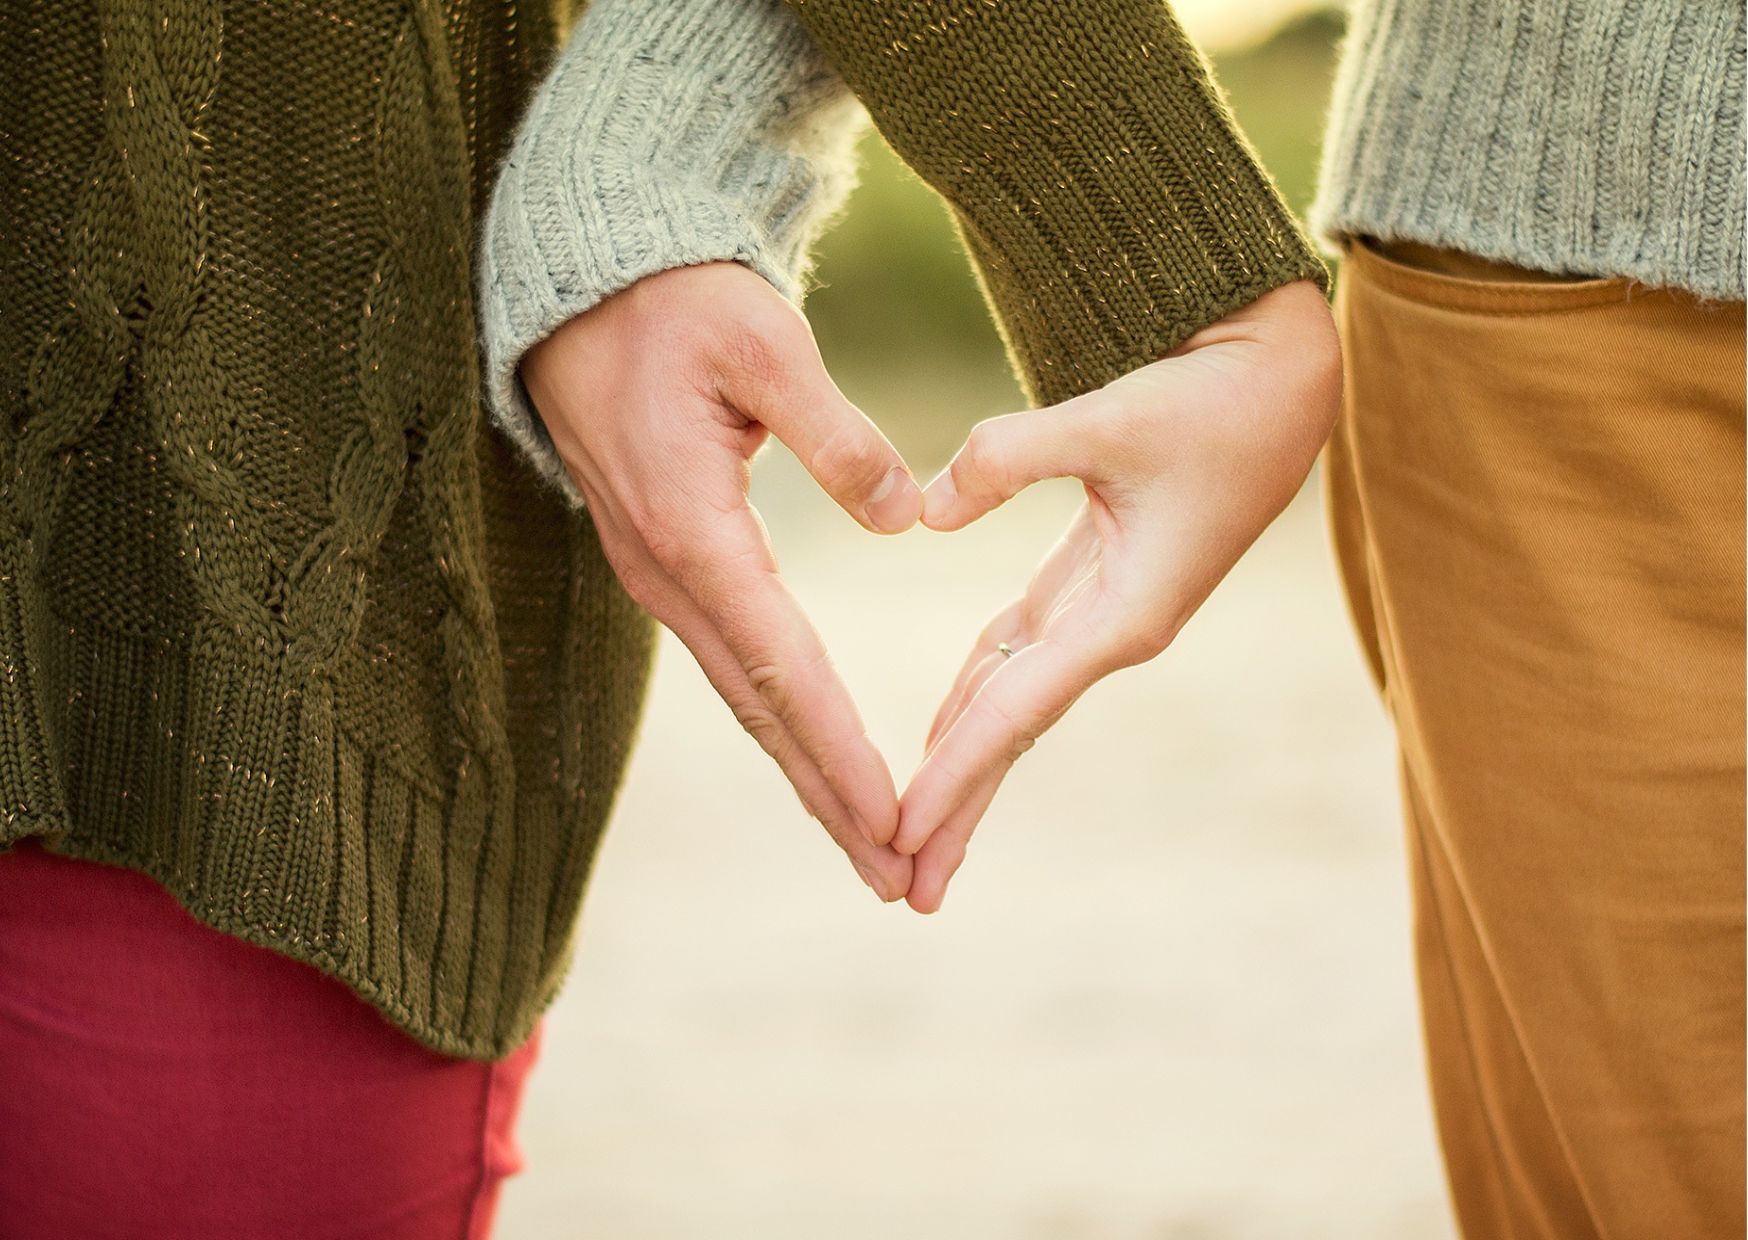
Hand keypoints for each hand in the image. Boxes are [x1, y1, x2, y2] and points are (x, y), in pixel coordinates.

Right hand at [519, 261, 923, 900]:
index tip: (893, 818)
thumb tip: (905, 517)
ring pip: (744, 696)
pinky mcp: (666, 562)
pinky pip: (731, 660)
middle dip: (829, 798)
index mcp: (694, 529)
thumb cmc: (675, 303)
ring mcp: (659, 574)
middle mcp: (669, 573)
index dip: (840, 748)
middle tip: (896, 876)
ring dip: (806, 772)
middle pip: (761, 710)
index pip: (782, 665)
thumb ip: (836, 434)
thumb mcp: (763, 343)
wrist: (581, 287)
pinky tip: (814, 754)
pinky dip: (780, 719)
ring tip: (869, 841)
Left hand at [896, 279, 1341, 912]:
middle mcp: (1115, 630)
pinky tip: (941, 729)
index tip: (899, 832)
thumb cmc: (1213, 401)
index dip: (954, 773)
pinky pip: (1021, 653)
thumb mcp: (1110, 418)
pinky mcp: (1097, 579)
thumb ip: (1008, 458)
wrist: (1283, 380)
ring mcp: (1107, 611)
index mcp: (1127, 615)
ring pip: (1014, 701)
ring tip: (913, 831)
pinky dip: (978, 692)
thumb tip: (926, 514)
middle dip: (959, 809)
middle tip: (903, 887)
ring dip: (964, 764)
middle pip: (1013, 733)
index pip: (1017, 711)